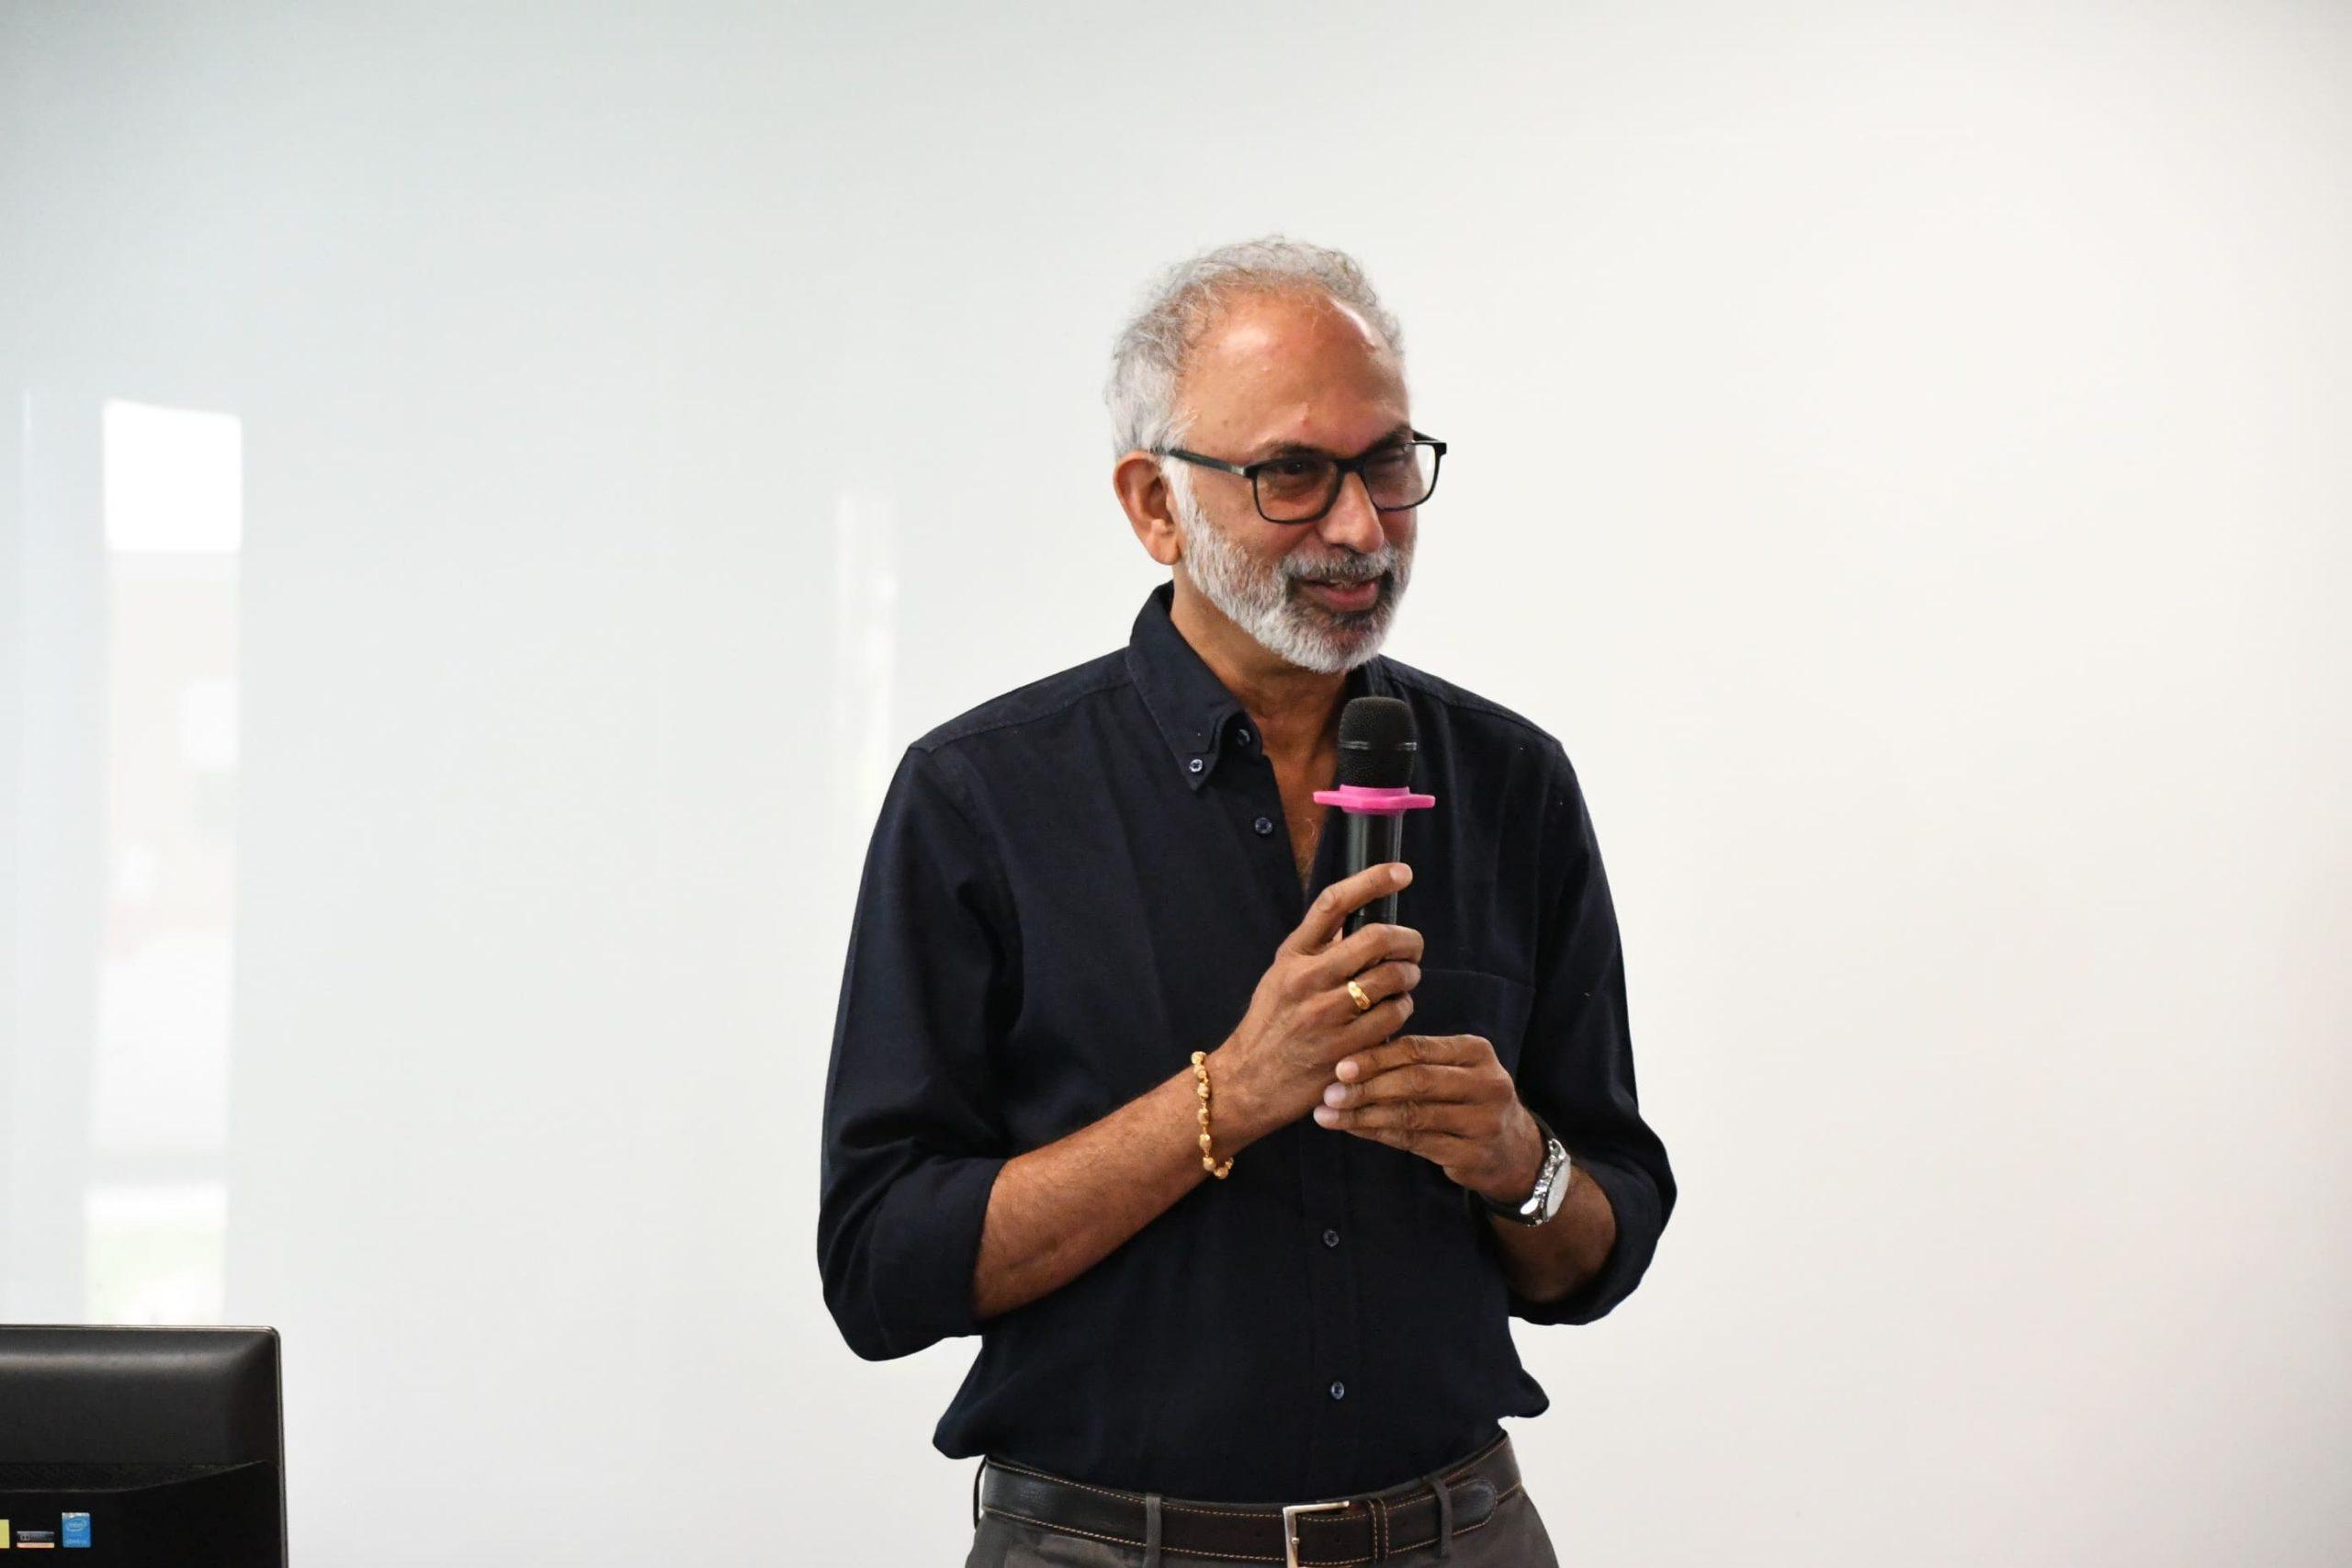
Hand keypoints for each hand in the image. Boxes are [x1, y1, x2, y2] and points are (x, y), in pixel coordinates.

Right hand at [1210, 862, 1423, 1142]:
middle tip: (1413, 947)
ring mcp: (1326, 1016)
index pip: (1334, 903)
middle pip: (1377, 939)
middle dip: (1408, 940)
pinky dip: (1401, 1010)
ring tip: (1402, 984)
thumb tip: (1354, 917)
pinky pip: (1393, 1018)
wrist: (1249, 1082)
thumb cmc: (1269, 1026)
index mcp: (1293, 955)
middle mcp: (1307, 980)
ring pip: (1392, 979)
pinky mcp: (1345, 1048)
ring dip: (1407, 978)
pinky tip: (1392, 1013)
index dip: (1373, 881)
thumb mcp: (1281, 976)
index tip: (1402, 872)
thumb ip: (1315, 948)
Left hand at [1311, 1033, 1546, 1204]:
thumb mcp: (1453, 1070)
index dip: (1376, 1057)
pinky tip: (1354, 1129)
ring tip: (1329, 1115)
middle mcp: (1486, 1083)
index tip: (1340, 1065)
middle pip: (1416, 1081)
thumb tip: (1348, 1057)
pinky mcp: (1473, 1154)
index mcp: (1476, 1051)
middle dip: (1367, 1087)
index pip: (1419, 1049)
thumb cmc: (1467, 1098)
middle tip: (1329, 1093)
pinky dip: (1379, 1134)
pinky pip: (1415, 1142)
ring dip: (1365, 1114)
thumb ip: (1413, 1061)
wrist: (1514, 1150)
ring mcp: (1483, 1121)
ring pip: (1412, 1115)